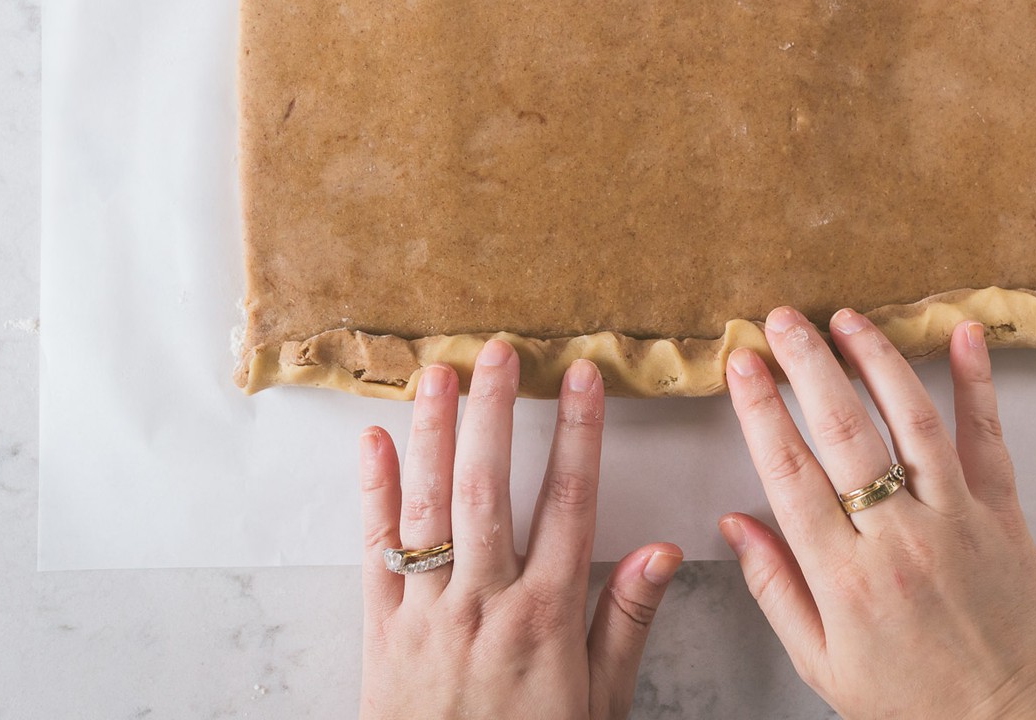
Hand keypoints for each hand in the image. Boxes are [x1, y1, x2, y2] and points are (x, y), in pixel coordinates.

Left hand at [358, 339, 681, 719]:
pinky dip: (372, 492)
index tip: (582, 377)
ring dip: (433, 433)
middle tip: (499, 351)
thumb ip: (627, 621)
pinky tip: (373, 441)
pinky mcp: (381, 627)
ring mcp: (427, 611)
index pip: (570, 503)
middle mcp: (484, 602)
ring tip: (439, 373)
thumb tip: (662, 550)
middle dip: (495, 412)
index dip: (580, 433)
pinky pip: (374, 550)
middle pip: (489, 488)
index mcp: (546, 615)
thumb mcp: (600, 702)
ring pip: (429, 506)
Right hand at [721, 308, 1035, 719]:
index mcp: (846, 580)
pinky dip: (977, 382)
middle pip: (842, 431)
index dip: (759, 410)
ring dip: (875, 359)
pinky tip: (962, 335)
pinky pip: (986, 438)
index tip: (741, 365)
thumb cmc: (920, 705)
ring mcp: (956, 520)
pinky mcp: (1003, 514)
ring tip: (845, 318)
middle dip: (806, 365)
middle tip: (781, 320)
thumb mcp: (824, 666)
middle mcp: (899, 540)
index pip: (789, 473)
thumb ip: (775, 590)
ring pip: (911, 420)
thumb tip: (733, 525)